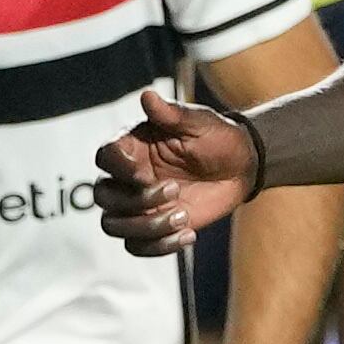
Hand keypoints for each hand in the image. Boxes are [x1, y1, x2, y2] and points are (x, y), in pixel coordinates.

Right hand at [96, 89, 256, 255]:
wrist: (240, 168)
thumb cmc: (218, 138)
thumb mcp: (200, 122)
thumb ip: (172, 114)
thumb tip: (147, 96)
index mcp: (132, 147)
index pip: (105, 157)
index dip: (120, 169)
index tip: (147, 173)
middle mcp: (127, 177)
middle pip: (102, 196)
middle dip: (135, 201)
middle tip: (175, 191)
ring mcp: (137, 205)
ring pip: (114, 225)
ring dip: (146, 227)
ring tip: (182, 217)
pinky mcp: (151, 227)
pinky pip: (136, 247)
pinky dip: (159, 247)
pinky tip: (189, 234)